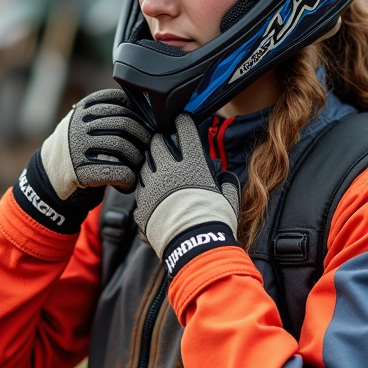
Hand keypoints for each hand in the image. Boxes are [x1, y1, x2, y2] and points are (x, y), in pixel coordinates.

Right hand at [14, 89, 151, 232]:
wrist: (49, 175)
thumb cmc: (76, 148)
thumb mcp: (81, 123)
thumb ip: (103, 113)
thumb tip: (143, 106)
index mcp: (81, 111)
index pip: (117, 100)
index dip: (137, 111)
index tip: (144, 123)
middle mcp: (77, 127)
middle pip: (124, 123)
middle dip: (143, 135)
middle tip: (147, 146)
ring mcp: (77, 148)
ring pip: (123, 147)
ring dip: (138, 158)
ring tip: (138, 165)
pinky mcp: (81, 172)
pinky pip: (118, 172)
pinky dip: (129, 179)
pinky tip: (128, 183)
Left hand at [134, 113, 241, 272]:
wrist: (195, 248)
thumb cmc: (216, 223)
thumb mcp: (229, 199)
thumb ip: (226, 183)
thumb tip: (225, 176)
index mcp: (193, 165)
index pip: (185, 131)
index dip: (183, 121)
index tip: (182, 119)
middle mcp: (169, 171)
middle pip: (157, 142)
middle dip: (161, 138)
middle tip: (165, 140)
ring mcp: (152, 187)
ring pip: (144, 163)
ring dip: (150, 161)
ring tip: (157, 165)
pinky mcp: (142, 205)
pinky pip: (138, 187)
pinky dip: (144, 184)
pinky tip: (151, 188)